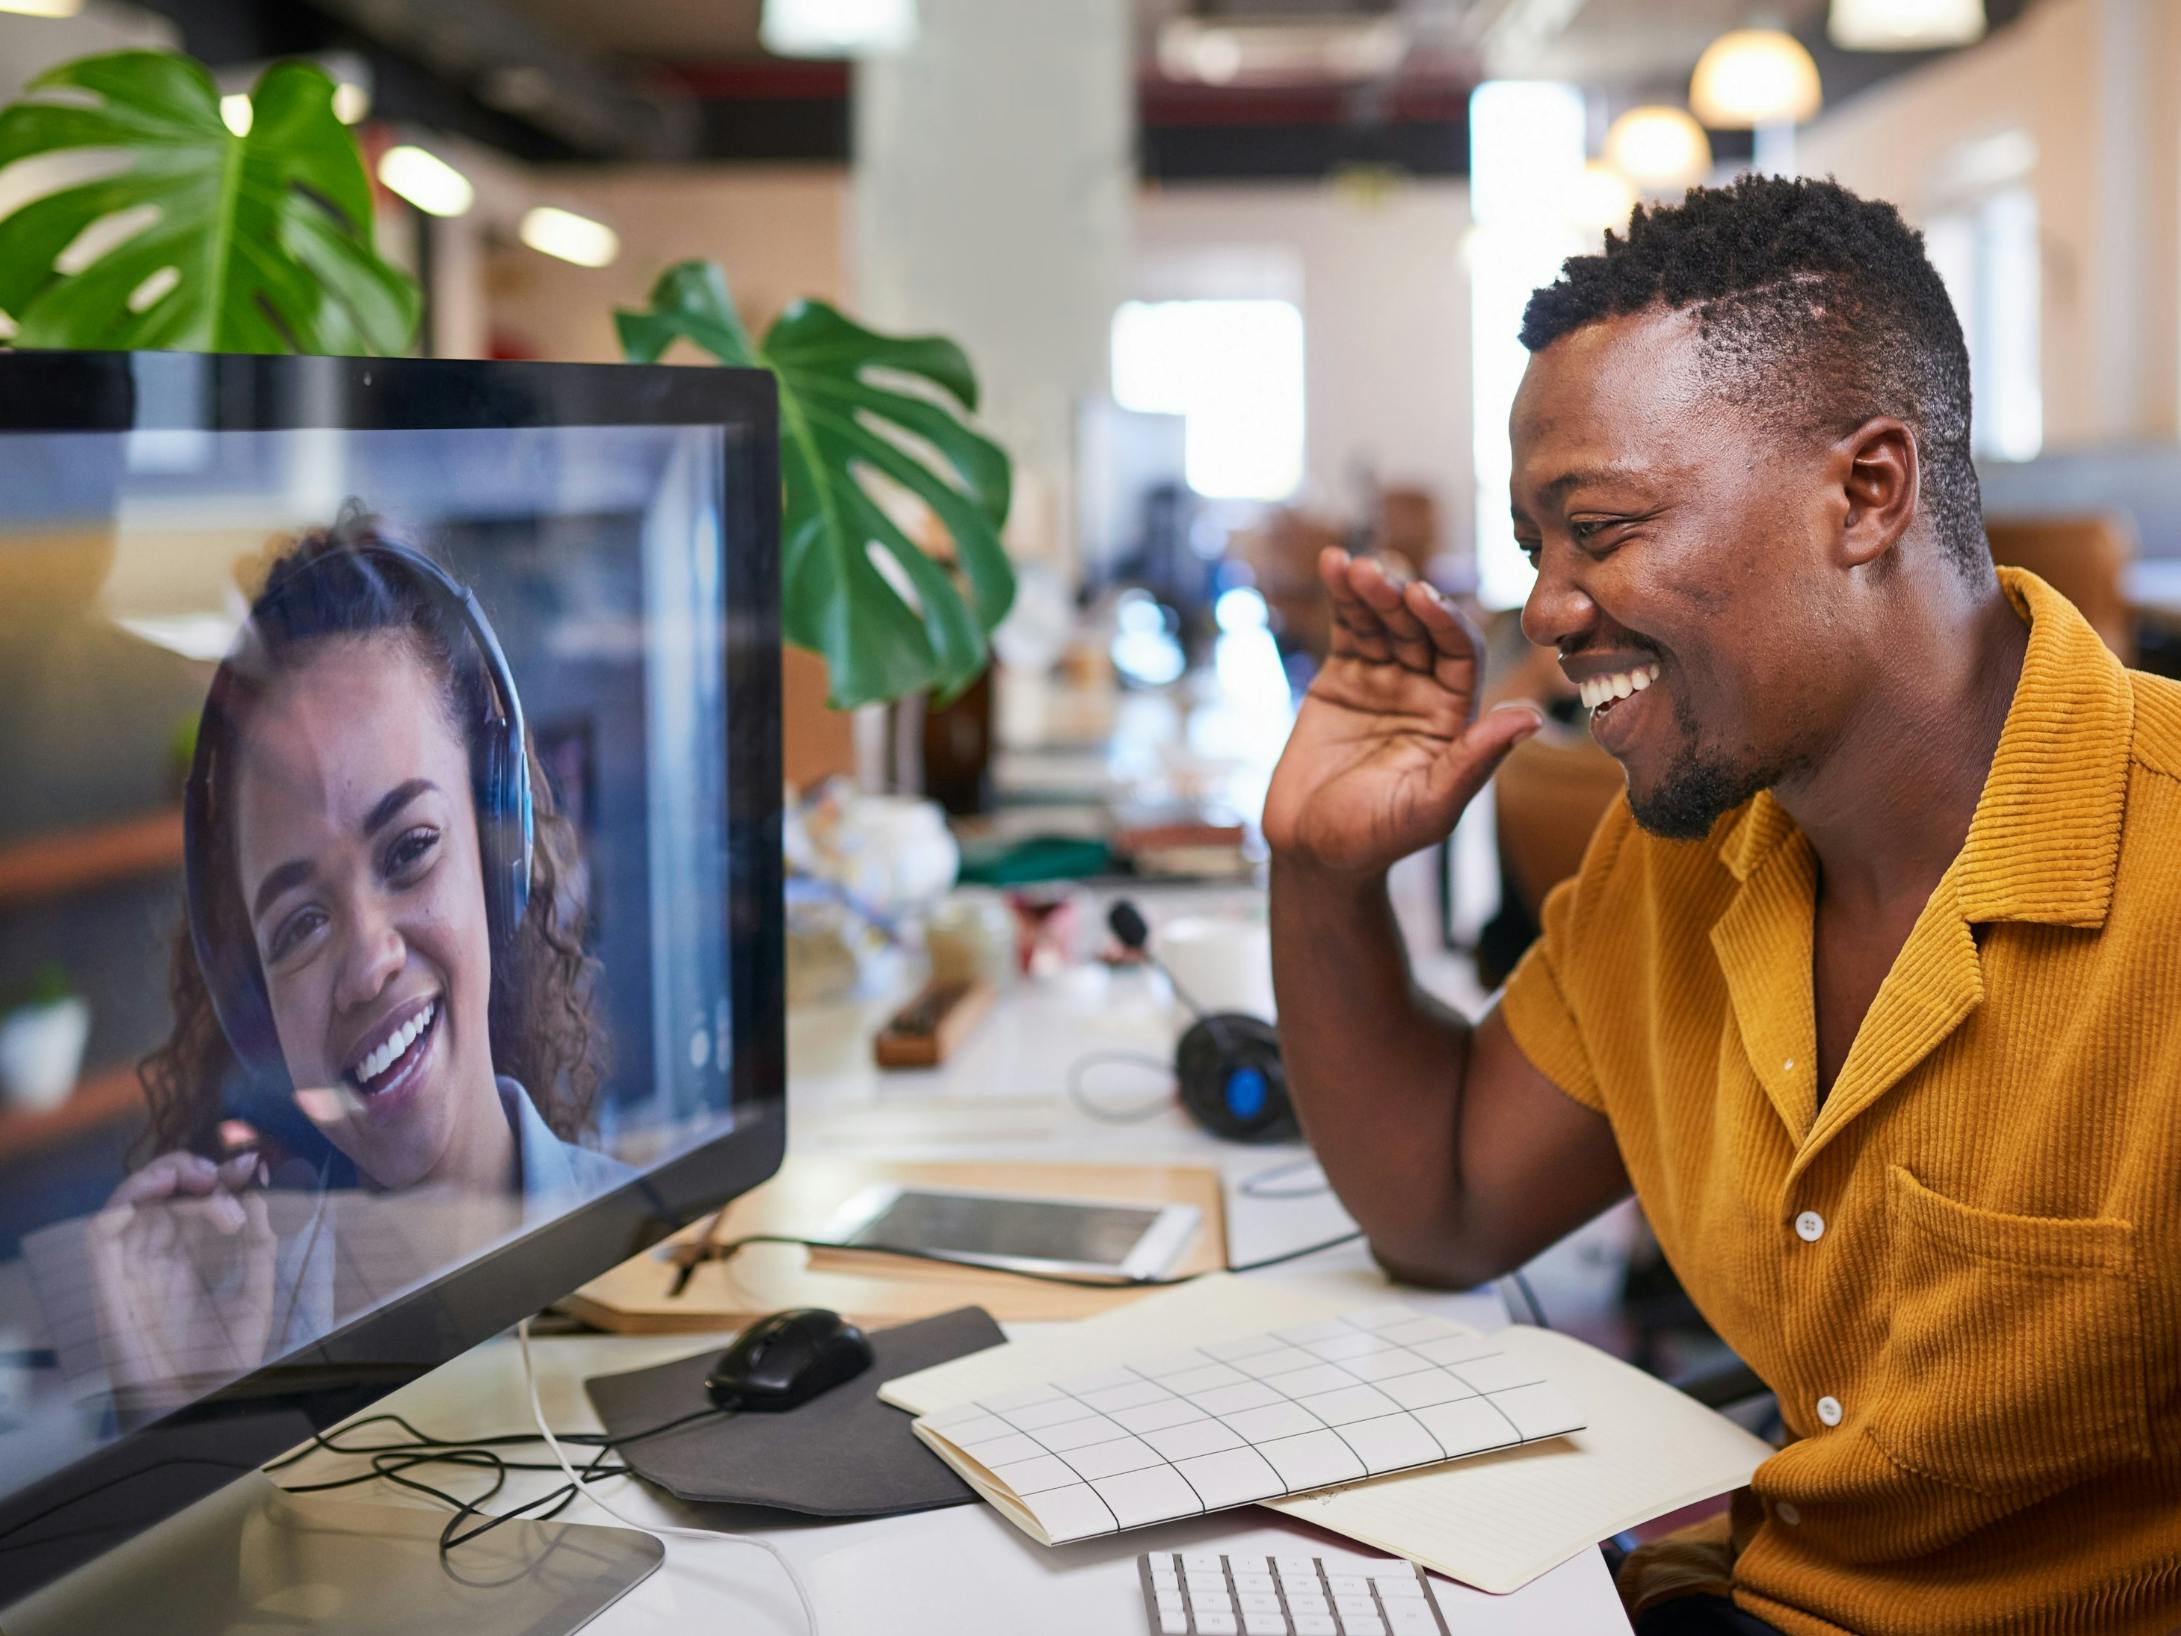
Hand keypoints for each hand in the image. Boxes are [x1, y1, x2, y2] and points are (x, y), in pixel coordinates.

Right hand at [88, 1151, 277, 1408]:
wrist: (200, 1406)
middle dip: (194, 1171)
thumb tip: (259, 1193)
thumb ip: (258, 1246)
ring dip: (163, 1177)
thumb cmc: (223, 1361)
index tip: (252, 1167)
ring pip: (129, 1201)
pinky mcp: (108, 1283)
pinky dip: (124, 1202)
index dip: (218, 1177)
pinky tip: (161, 1194)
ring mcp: (130, 1268)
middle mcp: (155, 1257)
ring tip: (203, 1182)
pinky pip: (101, 1232)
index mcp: (187, 1258)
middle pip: (160, 1193)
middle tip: (226, 1178)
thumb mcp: (256, 1295)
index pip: (193, 1200)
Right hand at [1263, 549, 1542, 875]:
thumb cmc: (1375, 840)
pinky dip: (1342, 596)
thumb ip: (1475, 761)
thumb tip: (1531, 717)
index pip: (1459, 654)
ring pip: (1383, 622)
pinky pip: (1347, 628)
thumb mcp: (1430, 806)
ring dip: (1369, 590)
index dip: (1444, 622)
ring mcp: (1383, 680)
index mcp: (1454, 717)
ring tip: (1350, 566)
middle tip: (1377, 575)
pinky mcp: (1342, 678)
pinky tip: (1333, 564)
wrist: (1312, 852)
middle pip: (1419, 628)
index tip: (1421, 598)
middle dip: (1399, 599)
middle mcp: (1424, 691)